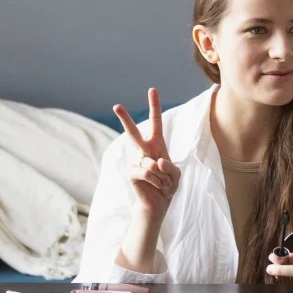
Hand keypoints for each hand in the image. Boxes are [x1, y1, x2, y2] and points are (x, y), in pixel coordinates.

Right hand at [113, 88, 180, 224]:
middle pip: (134, 132)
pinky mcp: (131, 173)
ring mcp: (136, 161)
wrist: (159, 203)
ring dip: (163, 177)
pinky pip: (147, 173)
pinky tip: (156, 187)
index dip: (154, 106)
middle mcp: (144, 151)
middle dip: (125, 119)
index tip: (152, 90)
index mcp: (157, 145)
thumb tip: (154, 161)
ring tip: (163, 184)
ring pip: (151, 163)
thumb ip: (169, 166)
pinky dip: (156, 181)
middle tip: (116, 105)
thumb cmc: (168, 186)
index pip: (156, 122)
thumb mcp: (176, 174)